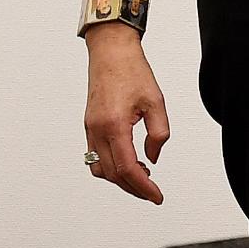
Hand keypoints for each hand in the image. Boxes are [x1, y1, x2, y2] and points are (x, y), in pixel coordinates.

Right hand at [83, 28, 171, 204]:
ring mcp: (90, 129)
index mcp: (114, 125)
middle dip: (133, 188)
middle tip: (152, 192)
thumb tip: (153, 158)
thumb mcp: (156, 102)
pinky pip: (95, 156)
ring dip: (120, 179)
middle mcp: (97, 130)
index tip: (156, 196)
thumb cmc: (132, 71)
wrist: (111, 51)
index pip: (127, 169)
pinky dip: (110, 167)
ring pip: (100, 169)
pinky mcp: (90, 125)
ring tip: (142, 178)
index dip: (143, 187)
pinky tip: (127, 162)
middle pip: (112, 175)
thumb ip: (158, 134)